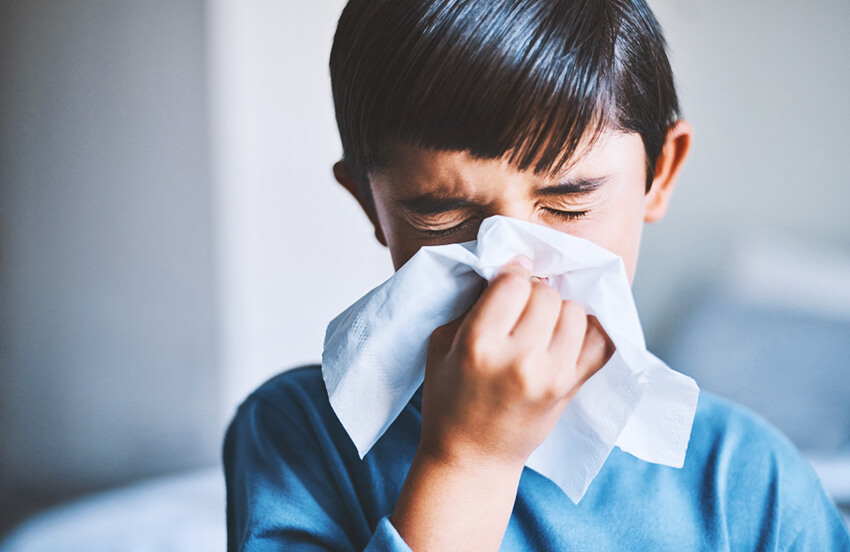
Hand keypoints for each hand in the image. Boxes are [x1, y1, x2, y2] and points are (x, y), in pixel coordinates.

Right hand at [419, 256, 614, 470]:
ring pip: (574, 311)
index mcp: (479, 344)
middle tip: (522, 305)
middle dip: (534, 291)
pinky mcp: (572, 388)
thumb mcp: (442, 343)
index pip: (513, 282)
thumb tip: (511, 269)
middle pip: (546, 293)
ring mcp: (552, 376)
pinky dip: (590, 331)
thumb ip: (474, 304)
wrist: (472, 456)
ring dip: (559, 310)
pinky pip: (602, 342)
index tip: (510, 276)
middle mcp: (519, 359)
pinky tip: (569, 333)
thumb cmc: (449, 398)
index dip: (512, 272)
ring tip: (542, 323)